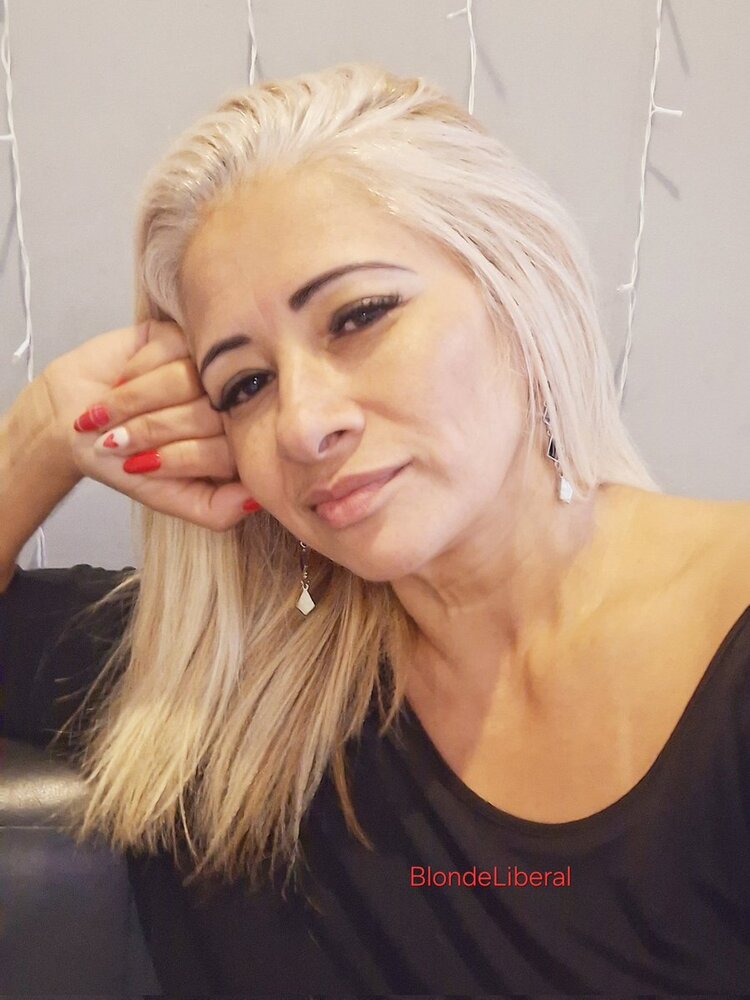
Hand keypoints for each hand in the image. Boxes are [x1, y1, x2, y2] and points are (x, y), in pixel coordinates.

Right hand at [42, 319, 259, 530]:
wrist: (71, 421)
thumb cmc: (122, 460)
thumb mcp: (168, 498)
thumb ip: (216, 510)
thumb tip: (257, 499)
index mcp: (232, 442)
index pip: (229, 450)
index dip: (179, 459)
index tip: (143, 466)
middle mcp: (226, 403)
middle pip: (209, 413)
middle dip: (153, 430)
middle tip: (123, 438)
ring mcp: (206, 365)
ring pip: (188, 378)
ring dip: (138, 400)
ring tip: (115, 410)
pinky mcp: (179, 335)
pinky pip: (168, 350)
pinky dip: (135, 371)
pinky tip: (122, 379)